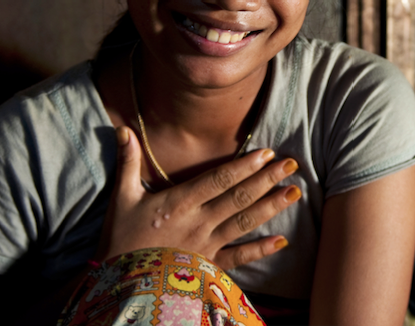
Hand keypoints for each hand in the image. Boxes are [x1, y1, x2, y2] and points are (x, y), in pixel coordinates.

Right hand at [96, 126, 300, 268]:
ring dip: (271, 207)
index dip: (244, 165)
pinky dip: (260, 250)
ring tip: (294, 193)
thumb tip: (122, 129)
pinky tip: (282, 241)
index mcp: (179, 202)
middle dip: (267, 179)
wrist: (121, 285)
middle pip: (239, 197)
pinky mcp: (208, 266)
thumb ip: (127, 162)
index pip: (218, 179)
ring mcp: (206, 245)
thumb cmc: (121, 240)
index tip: (267, 153)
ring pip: (244, 223)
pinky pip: (238, 258)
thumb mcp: (121, 198)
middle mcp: (198, 222)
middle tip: (291, 164)